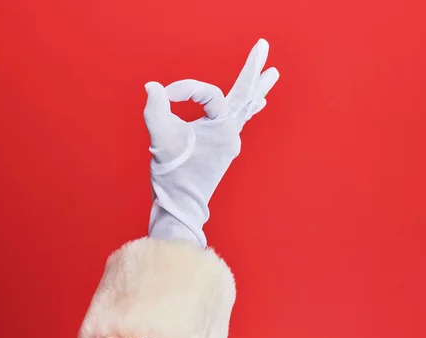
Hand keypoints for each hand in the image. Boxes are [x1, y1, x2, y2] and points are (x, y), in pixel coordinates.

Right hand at [144, 38, 278, 247]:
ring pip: (247, 107)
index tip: (163, 96)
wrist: (181, 205)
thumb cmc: (173, 174)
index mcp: (223, 128)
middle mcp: (232, 133)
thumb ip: (156, 109)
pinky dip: (249, 108)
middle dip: (253, 69)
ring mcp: (230, 140)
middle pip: (245, 93)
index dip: (183, 89)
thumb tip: (153, 87)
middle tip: (264, 45)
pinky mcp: (223, 147)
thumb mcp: (161, 138)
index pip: (207, 93)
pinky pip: (241, 121)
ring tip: (272, 73)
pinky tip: (259, 103)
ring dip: (257, 89)